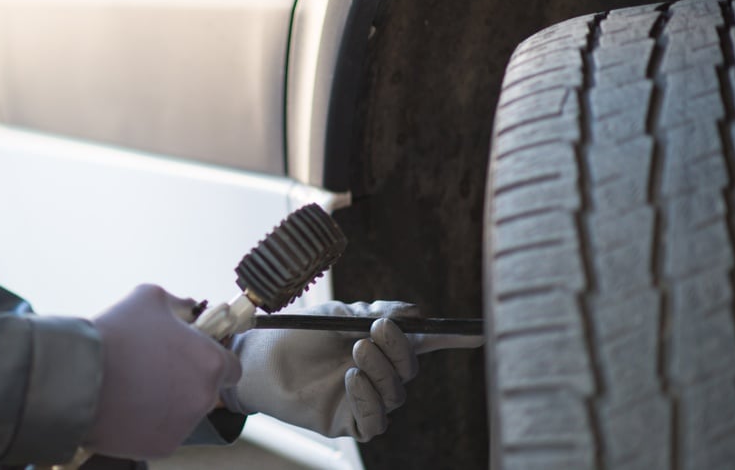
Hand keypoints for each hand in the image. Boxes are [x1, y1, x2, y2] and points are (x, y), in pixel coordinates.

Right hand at [84, 285, 241, 458]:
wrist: (76, 378)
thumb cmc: (116, 334)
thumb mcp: (150, 297)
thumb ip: (179, 303)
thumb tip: (190, 307)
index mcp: (211, 361)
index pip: (231, 366)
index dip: (211, 358)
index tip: (191, 355)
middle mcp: (204, 397)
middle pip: (206, 390)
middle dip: (187, 379)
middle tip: (155, 368)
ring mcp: (184, 425)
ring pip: (185, 412)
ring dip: (168, 401)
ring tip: (135, 386)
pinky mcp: (163, 446)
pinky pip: (163, 431)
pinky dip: (149, 422)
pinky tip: (127, 405)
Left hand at [221, 300, 483, 440]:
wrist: (258, 360)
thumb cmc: (297, 334)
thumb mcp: (338, 314)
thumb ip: (376, 313)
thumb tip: (415, 314)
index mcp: (380, 342)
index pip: (422, 342)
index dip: (452, 339)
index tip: (477, 333)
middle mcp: (380, 372)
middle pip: (411, 368)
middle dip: (399, 347)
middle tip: (374, 330)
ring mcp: (367, 398)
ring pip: (396, 393)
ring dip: (381, 369)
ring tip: (354, 350)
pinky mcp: (350, 421)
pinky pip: (376, 420)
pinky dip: (369, 397)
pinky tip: (352, 379)